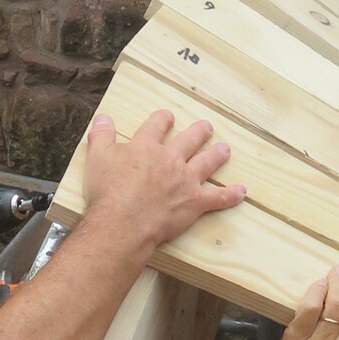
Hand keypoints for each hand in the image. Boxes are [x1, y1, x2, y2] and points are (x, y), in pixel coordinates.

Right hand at [82, 108, 244, 254]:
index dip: (163, 119)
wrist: (123, 222)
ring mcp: (186, 180)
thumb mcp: (97, 158)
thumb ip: (100, 136)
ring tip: (225, 150)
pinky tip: (241, 192)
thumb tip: (102, 118)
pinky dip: (231, 195)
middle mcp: (170, 159)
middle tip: (206, 128)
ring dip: (217, 155)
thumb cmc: (108, 193)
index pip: (158, 125)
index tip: (168, 117)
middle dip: (199, 132)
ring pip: (207, 163)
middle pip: (190, 140)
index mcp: (147, 146)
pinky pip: (218, 198)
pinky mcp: (194, 202)